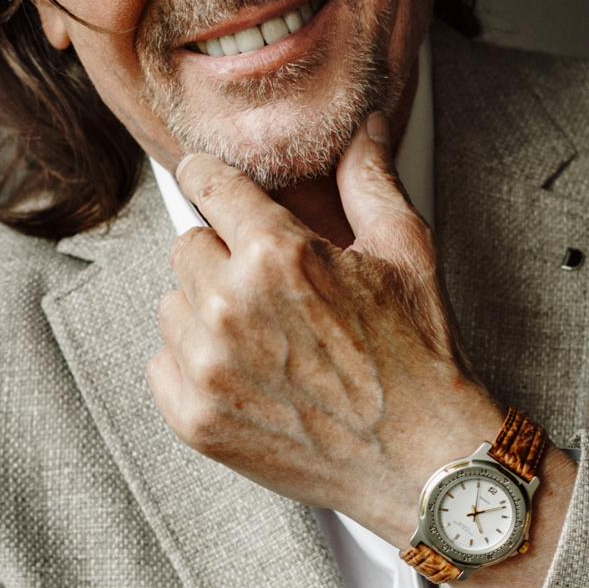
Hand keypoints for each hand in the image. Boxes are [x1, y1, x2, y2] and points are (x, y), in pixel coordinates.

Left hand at [145, 118, 573, 587]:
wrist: (425, 463)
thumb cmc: (422, 356)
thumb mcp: (406, 251)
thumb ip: (369, 177)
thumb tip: (363, 124)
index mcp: (278, 254)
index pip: (208, 185)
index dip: (210, 178)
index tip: (205, 180)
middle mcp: (231, 307)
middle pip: (186, 246)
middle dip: (223, 256)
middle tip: (271, 287)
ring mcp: (209, 368)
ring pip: (172, 306)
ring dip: (206, 312)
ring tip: (266, 336)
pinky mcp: (197, 419)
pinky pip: (162, 364)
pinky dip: (194, 366)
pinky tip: (248, 374)